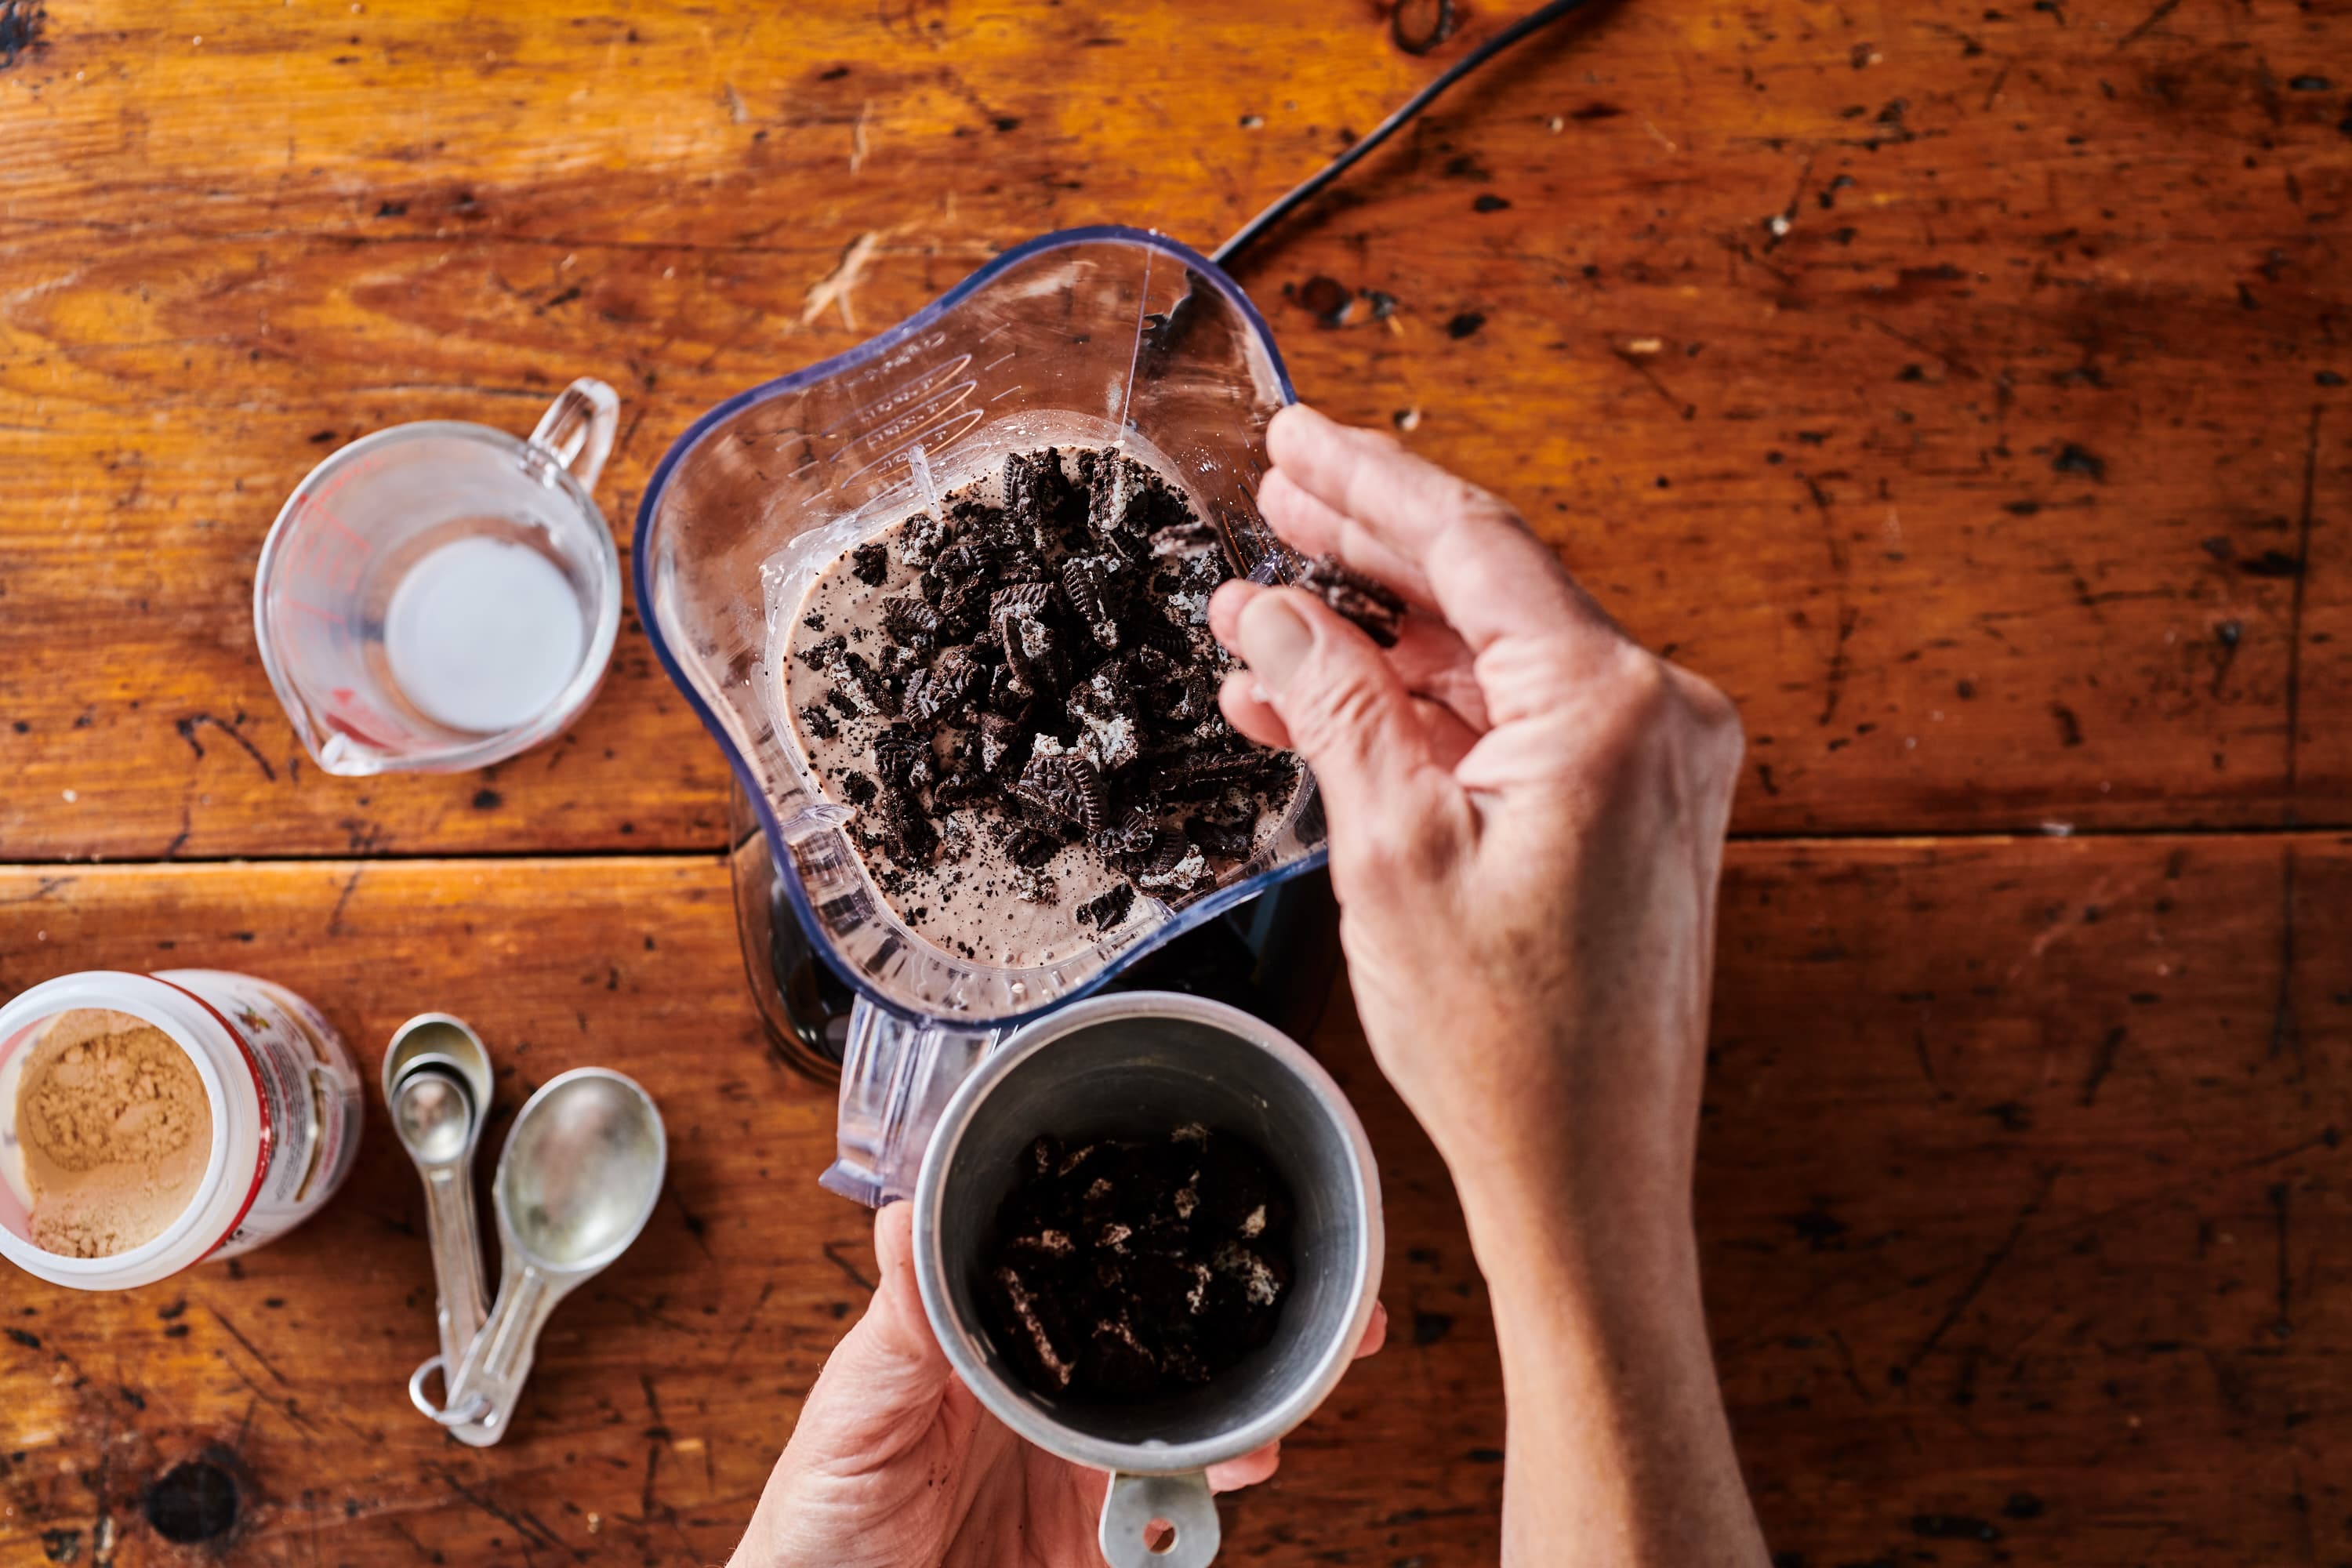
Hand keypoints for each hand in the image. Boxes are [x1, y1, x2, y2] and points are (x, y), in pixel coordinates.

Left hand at [731, 1201, 1386, 1567]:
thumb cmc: (816, 1520)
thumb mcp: (851, 1412)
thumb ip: (897, 1328)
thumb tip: (902, 1213)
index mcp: (989, 1338)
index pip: (1083, 1263)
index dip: (1153, 1230)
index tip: (1215, 1195)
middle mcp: (1048, 1391)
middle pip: (1162, 1333)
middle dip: (1242, 1306)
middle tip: (1321, 1285)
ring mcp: (1080, 1465)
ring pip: (1191, 1414)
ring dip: (1251, 1397)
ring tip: (1299, 1378)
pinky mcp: (1102, 1542)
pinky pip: (1178, 1509)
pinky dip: (1220, 1485)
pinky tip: (1246, 1462)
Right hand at [1211, 404, 1742, 1240]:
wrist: (1589, 1177)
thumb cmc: (1506, 1040)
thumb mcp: (1387, 848)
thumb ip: (1333, 699)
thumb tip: (1269, 608)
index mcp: (1613, 704)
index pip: (1473, 543)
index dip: (1369, 481)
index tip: (1297, 435)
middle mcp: (1659, 717)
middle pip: (1488, 590)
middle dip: (1366, 548)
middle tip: (1274, 492)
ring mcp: (1656, 768)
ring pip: (1493, 663)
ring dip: (1378, 645)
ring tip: (1261, 624)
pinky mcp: (1634, 816)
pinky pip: (1514, 731)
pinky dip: (1424, 719)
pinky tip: (1322, 709)